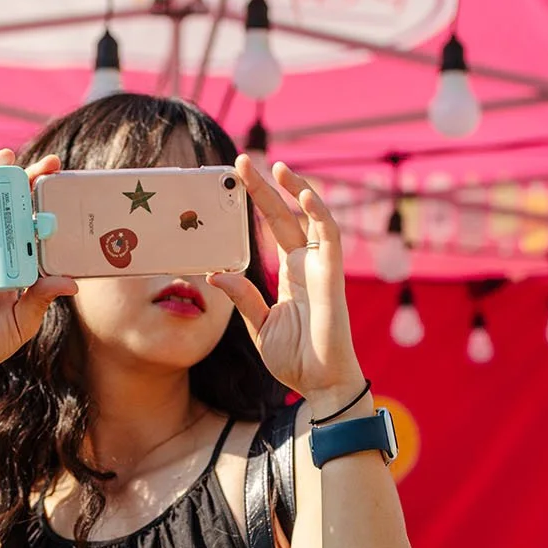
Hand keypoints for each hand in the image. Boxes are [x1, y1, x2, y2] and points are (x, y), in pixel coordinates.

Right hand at [0, 151, 77, 385]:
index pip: (28, 220)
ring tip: (8, 158)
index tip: (64, 183)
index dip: (42, 201)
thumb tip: (72, 282)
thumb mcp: (25, 319)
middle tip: (50, 163)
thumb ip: (43, 297)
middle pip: (7, 204)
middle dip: (25, 180)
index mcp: (9, 258)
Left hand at [210, 156, 366, 407]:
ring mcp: (321, 268)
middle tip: (243, 162)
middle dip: (266, 188)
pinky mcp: (332, 277)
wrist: (320, 385)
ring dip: (296, 190)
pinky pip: (328, 238)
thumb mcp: (259, 325)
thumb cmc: (296, 360)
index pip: (273, 227)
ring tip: (276, 167)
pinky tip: (303, 194)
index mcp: (290, 273)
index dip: (258, 201)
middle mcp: (306, 264)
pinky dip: (318, 214)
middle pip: (285, 215)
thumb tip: (215, 275)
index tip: (236, 180)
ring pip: (311, 217)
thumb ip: (242, 297)